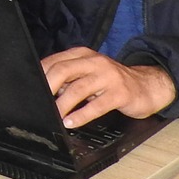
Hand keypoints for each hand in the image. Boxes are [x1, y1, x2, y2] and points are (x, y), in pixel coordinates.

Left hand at [40, 48, 176, 127]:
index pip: (55, 61)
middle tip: (39, 103)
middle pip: (63, 71)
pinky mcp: (120, 93)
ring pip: (78, 88)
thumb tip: (44, 89)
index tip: (31, 90)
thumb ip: (70, 77)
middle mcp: (95, 62)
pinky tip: (72, 123)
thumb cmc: (113, 82)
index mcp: (83, 55)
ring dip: (62, 105)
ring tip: (54, 117)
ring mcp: (108, 76)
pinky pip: (97, 105)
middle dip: (47, 88)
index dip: (40, 75)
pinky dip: (81, 115)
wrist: (147, 86)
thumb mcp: (89, 74)